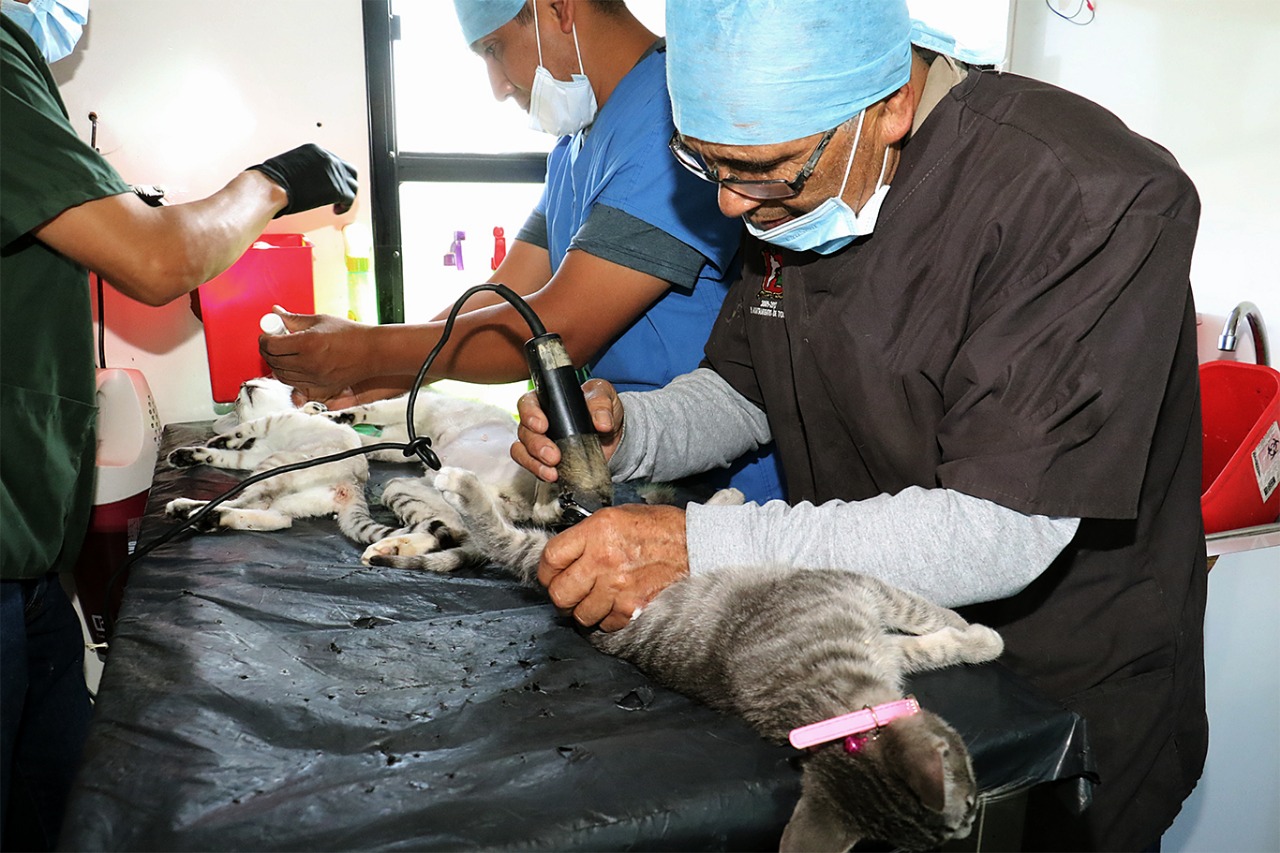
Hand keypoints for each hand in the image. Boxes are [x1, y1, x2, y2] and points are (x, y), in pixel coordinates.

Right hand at [246, 144, 356, 217]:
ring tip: (337, 204)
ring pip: (352, 184)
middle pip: (348, 170)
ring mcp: (334, 172)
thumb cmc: (273, 178)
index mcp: (316, 150)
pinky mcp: (336, 188)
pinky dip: (345, 206)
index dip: (334, 175)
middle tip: (340, 193)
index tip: (330, 183)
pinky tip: (336, 210)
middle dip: (345, 182)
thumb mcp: (291, 164)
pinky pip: (349, 198)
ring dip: (347, 195)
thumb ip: (304, 167)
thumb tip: (307, 178)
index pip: (334, 161)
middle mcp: (327, 158)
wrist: (272, 186)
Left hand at [259, 307, 377, 403]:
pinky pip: (294, 384)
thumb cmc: (349, 334)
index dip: (264, 339)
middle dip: (267, 351)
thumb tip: (275, 312)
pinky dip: (288, 375)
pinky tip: (293, 365)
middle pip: (273, 361)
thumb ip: (293, 319)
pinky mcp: (319, 388)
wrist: (371, 353)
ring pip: (281, 375)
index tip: (267, 334)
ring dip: (276, 364)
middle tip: (272, 343)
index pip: (270, 344)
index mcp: (307, 343)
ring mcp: (314, 378)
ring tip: (283, 354)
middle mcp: (308, 363)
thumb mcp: (319, 320)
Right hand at [512, 378, 623, 481]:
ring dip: (535, 463)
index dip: (530, 414)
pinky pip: (532, 466)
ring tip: (552, 472)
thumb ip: (602, 404)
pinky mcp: (544, 459)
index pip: (528, 403)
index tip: (542, 426)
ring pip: (523, 451)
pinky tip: (553, 476)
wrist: (611, 435)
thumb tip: (602, 422)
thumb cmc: (602, 409)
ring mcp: (540, 441)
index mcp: (549, 400)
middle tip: (553, 455)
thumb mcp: (605, 397)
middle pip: (525, 431)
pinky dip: (540, 472)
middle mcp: (539, 419)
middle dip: (536, 445)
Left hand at [538, 504, 687, 630]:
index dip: (546, 571)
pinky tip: (617, 606)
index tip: (552, 576)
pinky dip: (608, 620)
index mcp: (597, 531)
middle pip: (559, 593)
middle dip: (562, 596)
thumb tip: (567, 554)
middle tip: (571, 594)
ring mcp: (618, 586)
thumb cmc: (662, 528)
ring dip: (585, 611)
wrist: (699, 545)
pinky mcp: (634, 607)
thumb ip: (589, 534)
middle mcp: (603, 559)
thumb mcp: (620, 515)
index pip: (550, 558)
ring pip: (581, 615)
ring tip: (597, 601)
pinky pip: (606, 624)